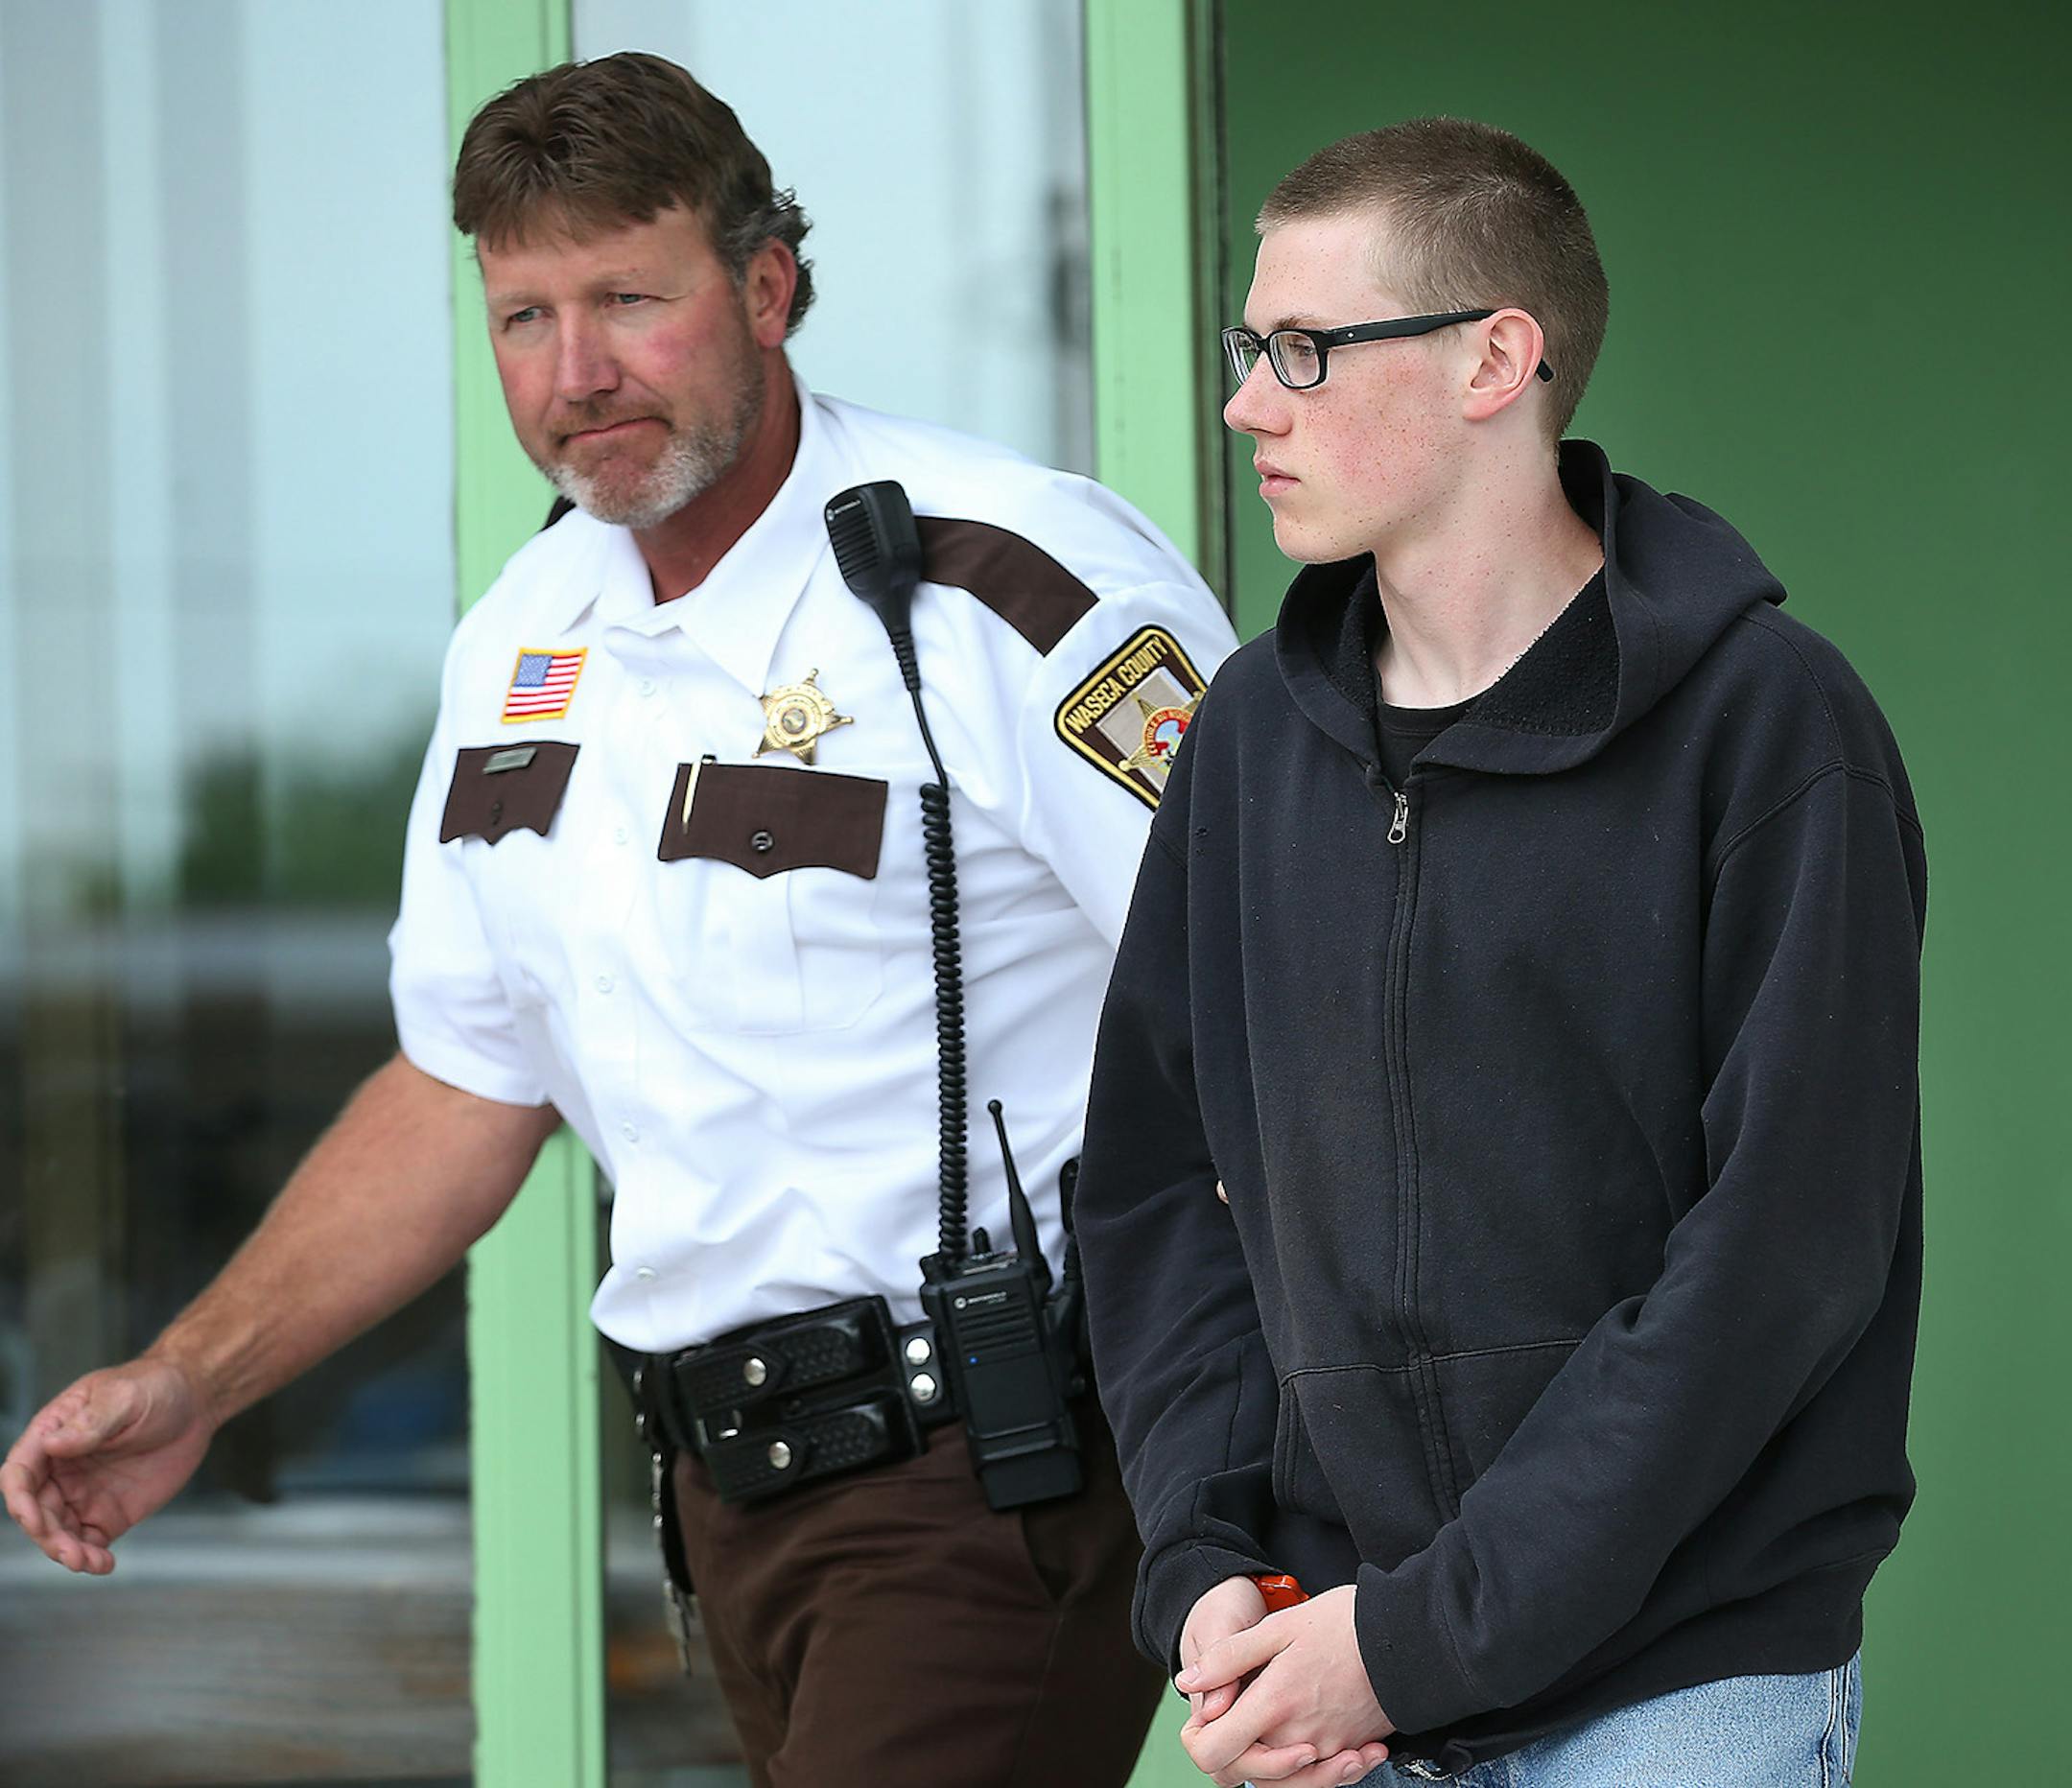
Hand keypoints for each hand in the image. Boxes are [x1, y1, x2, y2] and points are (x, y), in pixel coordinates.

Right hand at [1, 1356, 218, 1573]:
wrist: (194, 1402)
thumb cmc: (153, 1388)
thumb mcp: (123, 1397)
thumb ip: (90, 1423)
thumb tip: (52, 1444)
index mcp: (52, 1435)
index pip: (20, 1472)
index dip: (19, 1498)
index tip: (32, 1517)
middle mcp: (59, 1470)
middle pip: (36, 1510)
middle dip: (46, 1534)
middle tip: (69, 1550)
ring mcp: (82, 1494)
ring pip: (59, 1532)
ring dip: (66, 1552)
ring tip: (88, 1561)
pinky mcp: (107, 1513)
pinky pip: (89, 1541)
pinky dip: (91, 1557)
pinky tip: (105, 1564)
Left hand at [1175, 1585, 1394, 1785]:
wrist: (1411, 1636)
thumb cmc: (1344, 1623)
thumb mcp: (1278, 1628)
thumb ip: (1229, 1659)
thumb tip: (1188, 1683)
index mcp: (1273, 1704)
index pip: (1215, 1752)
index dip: (1200, 1738)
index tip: (1208, 1714)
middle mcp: (1299, 1738)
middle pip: (1247, 1771)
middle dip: (1235, 1748)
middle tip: (1242, 1707)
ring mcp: (1328, 1749)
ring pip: (1283, 1777)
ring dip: (1273, 1758)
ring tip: (1278, 1714)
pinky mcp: (1352, 1750)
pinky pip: (1319, 1772)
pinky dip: (1310, 1759)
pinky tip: (1311, 1728)